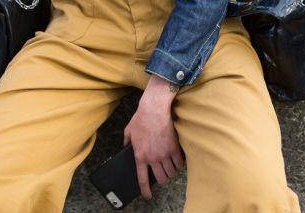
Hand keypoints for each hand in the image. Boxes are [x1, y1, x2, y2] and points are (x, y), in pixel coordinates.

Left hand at [123, 75, 183, 197]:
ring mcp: (164, 154)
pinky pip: (179, 163)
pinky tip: (178, 162)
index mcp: (140, 156)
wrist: (154, 109)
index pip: (142, 179)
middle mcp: (152, 158)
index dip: (145, 190)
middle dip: (163, 179)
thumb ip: (126, 141)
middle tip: (163, 175)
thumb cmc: (141, 118)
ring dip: (171, 173)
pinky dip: (179, 165)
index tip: (147, 195)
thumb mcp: (128, 131)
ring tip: (171, 169)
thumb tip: (125, 145)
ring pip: (171, 173)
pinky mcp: (174, 148)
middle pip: (161, 178)